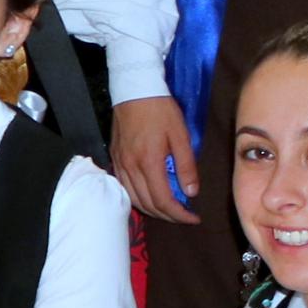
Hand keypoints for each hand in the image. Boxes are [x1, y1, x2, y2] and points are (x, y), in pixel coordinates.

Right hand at [113, 95, 198, 224]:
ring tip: (169, 209)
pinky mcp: (114, 158)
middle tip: (184, 215)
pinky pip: (124, 187)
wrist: (134, 89)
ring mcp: (119, 163)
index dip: (179, 214)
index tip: (193, 218)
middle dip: (168, 215)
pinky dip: (138, 198)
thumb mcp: (180, 136)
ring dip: (152, 209)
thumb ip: (186, 166)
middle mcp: (130, 167)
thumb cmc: (161, 110)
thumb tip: (191, 193)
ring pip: (134, 198)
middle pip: (147, 204)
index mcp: (149, 162)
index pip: (163, 200)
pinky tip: (149, 195)